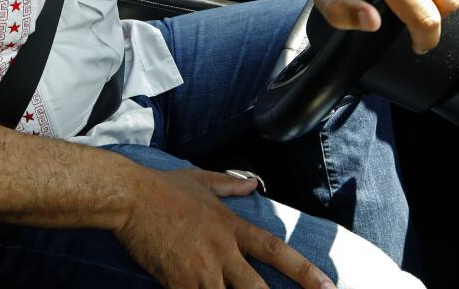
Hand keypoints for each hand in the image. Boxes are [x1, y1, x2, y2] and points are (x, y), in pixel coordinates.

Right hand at [114, 168, 334, 288]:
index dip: (305, 271)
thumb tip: (252, 184)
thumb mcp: (200, 181)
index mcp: (231, 227)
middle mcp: (223, 250)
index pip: (276, 251)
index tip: (329, 287)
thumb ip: (228, 185)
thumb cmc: (161, 188)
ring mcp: (202, 269)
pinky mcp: (179, 282)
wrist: (130, 197)